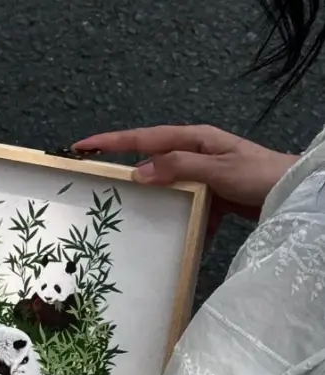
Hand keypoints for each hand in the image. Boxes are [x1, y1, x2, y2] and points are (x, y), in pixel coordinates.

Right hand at [73, 125, 296, 236]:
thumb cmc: (260, 175)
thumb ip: (179, 168)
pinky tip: (176, 236)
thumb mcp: (218, 169)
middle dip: (123, 169)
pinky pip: (186, 206)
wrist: (293, 192)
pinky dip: (180, 220)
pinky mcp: (211, 195)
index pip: (143, 138)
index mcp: (193, 139)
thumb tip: (138, 172)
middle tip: (94, 179)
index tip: (81, 147)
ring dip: (152, 200)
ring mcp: (202, 175)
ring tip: (129, 213)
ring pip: (167, 186)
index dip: (111, 142)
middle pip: (150, 160)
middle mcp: (194, 153)